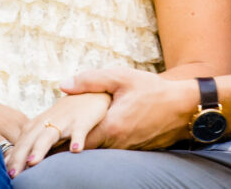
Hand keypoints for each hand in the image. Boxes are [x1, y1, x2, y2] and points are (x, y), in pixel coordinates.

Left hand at [7, 93, 110, 176]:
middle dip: (20, 157)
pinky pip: (78, 132)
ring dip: (40, 148)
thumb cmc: (63, 117)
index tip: (4, 173)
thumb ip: (31, 145)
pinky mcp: (81, 121)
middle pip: (30, 140)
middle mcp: (46, 122)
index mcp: (36, 125)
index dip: (11, 158)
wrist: (88, 94)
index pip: (20, 144)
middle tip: (12, 174)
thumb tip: (11, 164)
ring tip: (32, 162)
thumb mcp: (44, 128)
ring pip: (49, 136)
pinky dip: (77, 140)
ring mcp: (64, 121)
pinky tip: (76, 150)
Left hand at [60, 68, 195, 150]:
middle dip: (71, 145)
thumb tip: (63, 85)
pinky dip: (104, 143)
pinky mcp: (136, 150)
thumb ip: (91, 80)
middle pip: (87, 150)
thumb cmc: (153, 89)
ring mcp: (128, 149)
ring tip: (70, 140)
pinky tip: (100, 133)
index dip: (61, 142)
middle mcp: (118, 144)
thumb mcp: (121, 78)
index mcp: (111, 127)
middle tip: (51, 143)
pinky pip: (114, 149)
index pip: (77, 143)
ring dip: (88, 144)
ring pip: (101, 151)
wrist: (184, 106)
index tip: (46, 140)